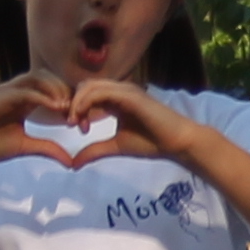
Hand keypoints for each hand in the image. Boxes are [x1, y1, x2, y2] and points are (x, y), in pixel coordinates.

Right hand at [0, 71, 105, 172]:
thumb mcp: (27, 147)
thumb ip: (49, 149)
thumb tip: (71, 162)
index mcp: (24, 99)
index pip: (51, 89)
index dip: (68, 100)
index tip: (81, 119)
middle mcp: (16, 90)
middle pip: (48, 79)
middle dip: (66, 92)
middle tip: (79, 112)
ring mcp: (7, 91)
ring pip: (38, 78)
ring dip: (56, 90)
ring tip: (69, 107)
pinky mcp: (0, 96)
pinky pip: (26, 91)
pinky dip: (42, 97)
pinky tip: (56, 107)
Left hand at [60, 77, 207, 169]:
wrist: (177, 143)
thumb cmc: (152, 143)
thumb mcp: (116, 147)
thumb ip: (94, 151)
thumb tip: (72, 164)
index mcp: (116, 99)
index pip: (88, 94)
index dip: (76, 107)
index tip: (75, 127)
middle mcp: (120, 90)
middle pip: (85, 86)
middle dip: (73, 103)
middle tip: (72, 124)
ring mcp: (125, 90)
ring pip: (90, 86)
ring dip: (77, 102)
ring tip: (75, 122)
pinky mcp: (130, 95)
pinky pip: (101, 92)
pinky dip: (87, 103)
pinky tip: (84, 119)